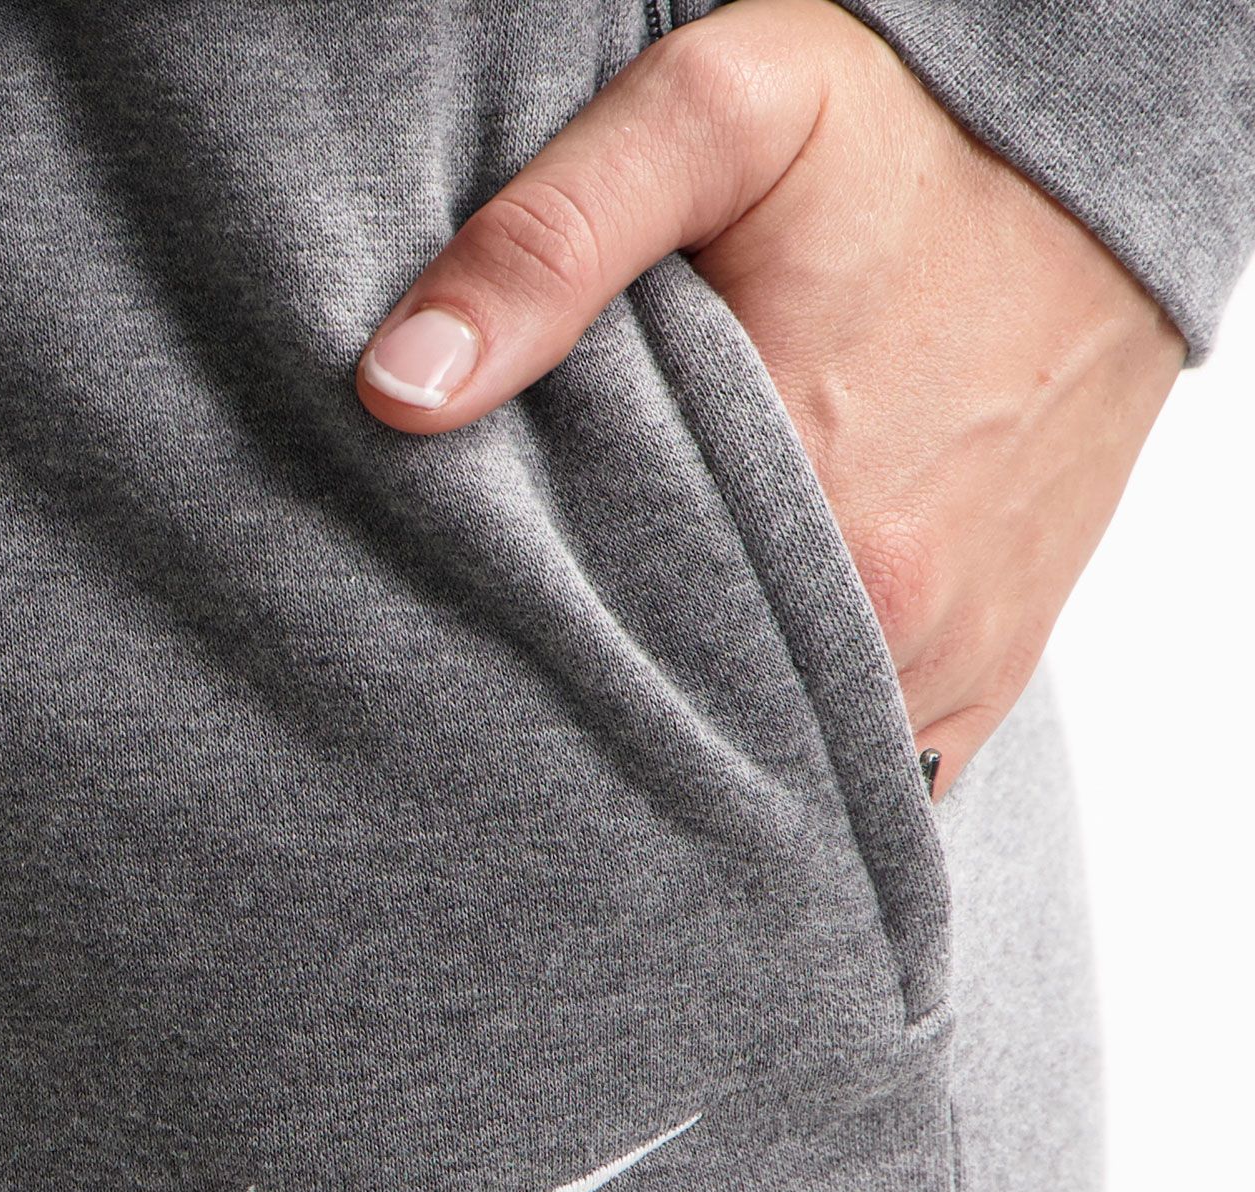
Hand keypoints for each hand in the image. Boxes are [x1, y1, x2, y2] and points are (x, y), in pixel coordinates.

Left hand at [355, 0, 1184, 794]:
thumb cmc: (908, 137)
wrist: (1100, 165)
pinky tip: (730, 680)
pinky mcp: (985, 671)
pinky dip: (789, 737)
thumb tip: (401, 389)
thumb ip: (550, 244)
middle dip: (603, 702)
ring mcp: (948, 662)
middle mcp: (893, 623)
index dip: (524, 658)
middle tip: (535, 647)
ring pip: (776, 756)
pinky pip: (864, 761)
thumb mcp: (714, 121)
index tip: (471, 628)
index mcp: (816, 524)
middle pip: (689, 722)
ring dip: (698, 724)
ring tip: (634, 654)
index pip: (612, 666)